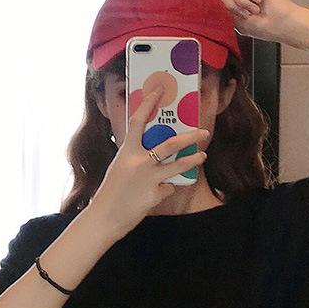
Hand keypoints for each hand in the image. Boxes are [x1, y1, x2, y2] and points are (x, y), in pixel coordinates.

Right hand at [87, 89, 209, 239]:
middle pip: (170, 143)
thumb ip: (135, 157)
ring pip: (178, 165)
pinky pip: (169, 187)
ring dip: (193, 160)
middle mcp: (139, 162)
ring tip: (202, 157)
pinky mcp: (155, 195)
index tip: (159, 89)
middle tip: (203, 132)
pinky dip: (167, 189)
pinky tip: (156, 194)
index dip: (148, 103)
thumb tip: (152, 148)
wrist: (105, 218)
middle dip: (190, 137)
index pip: (138, 121)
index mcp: (126, 152)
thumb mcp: (119, 167)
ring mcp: (148, 179)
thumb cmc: (111, 192)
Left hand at [214, 0, 299, 45]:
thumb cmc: (265, 28)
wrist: (280, 24)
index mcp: (241, 8)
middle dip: (232, 6)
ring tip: (253, 10)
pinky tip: (258, 1)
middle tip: (244, 14)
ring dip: (241, 2)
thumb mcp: (239, 23)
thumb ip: (226, 12)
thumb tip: (214, 1)